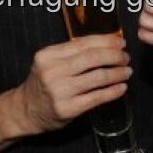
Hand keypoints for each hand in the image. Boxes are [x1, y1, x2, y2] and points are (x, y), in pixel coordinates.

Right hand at [13, 34, 131, 134]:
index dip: (106, 41)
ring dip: (117, 73)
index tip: (121, 42)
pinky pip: (97, 97)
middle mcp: (52, 71)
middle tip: (126, 58)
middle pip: (92, 58)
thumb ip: (71, 53)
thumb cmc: (43, 83)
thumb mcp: (49, 62)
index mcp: (48, 55)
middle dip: (115, 56)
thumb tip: (107, 44)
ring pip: (98, 77)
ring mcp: (60, 91)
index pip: (83, 43)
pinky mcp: (68, 109)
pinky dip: (113, 91)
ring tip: (127, 72)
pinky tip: (122, 87)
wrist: (25, 110)